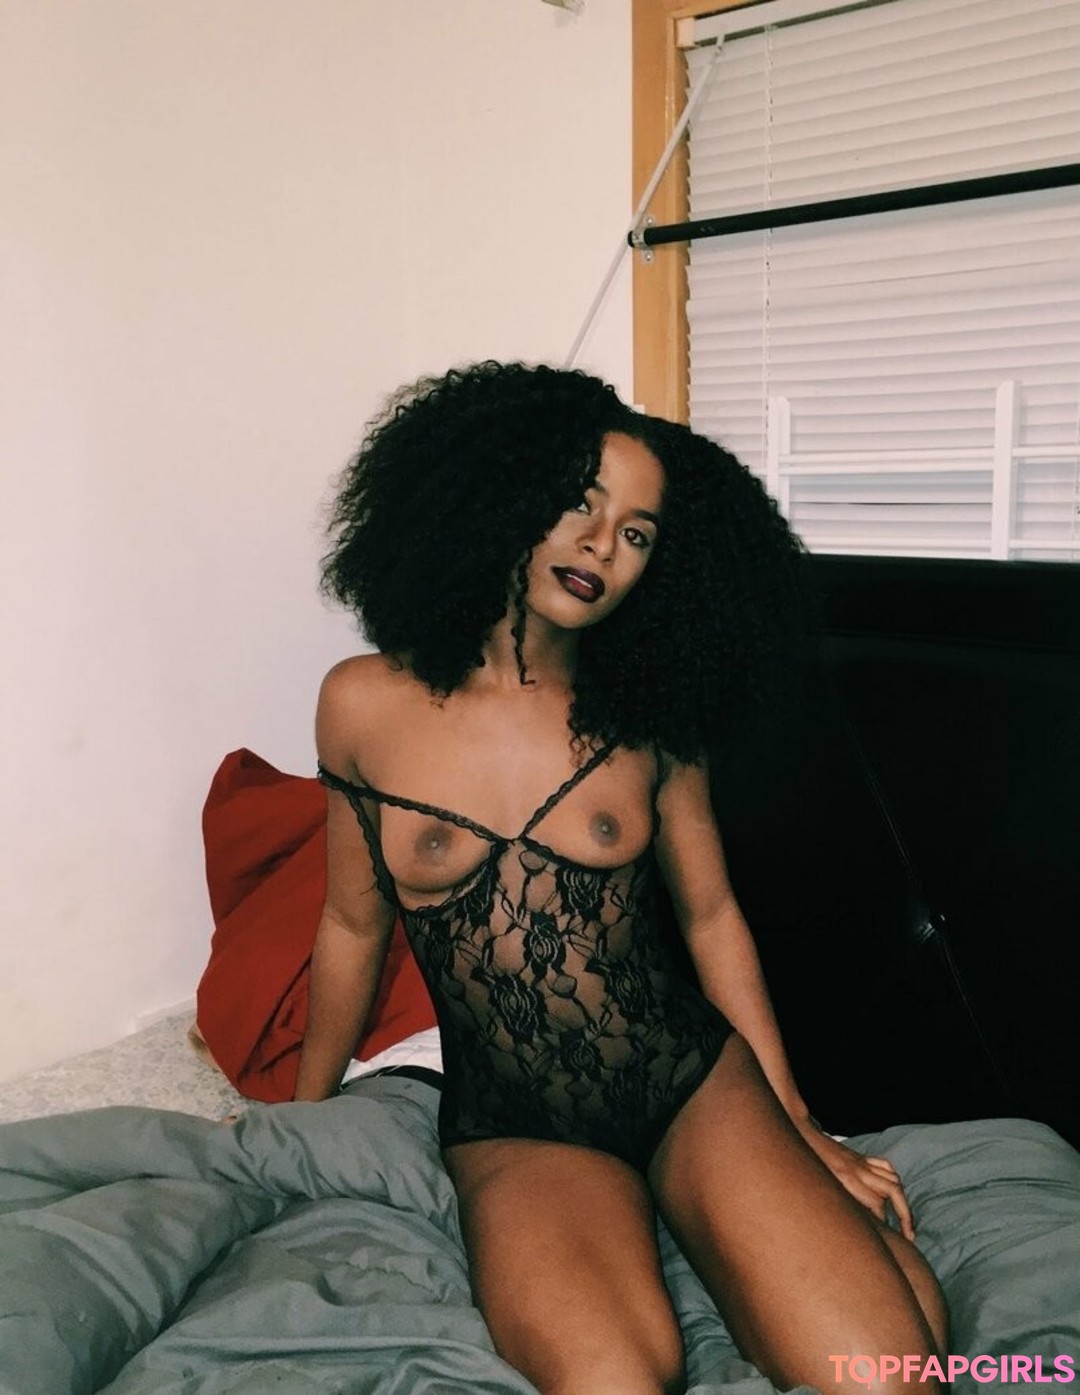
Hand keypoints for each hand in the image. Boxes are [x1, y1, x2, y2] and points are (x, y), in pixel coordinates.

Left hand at [795, 1118, 914, 1239]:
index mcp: (847, 1179)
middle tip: (910, 1236)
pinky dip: (893, 1179)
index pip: (877, 1204)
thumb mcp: (818, 1186)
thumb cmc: (805, 1165)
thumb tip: (855, 1224)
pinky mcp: (860, 1157)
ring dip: (902, 1200)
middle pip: (894, 1191)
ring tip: (905, 1219)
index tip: (886, 1239)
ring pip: (894, 1179)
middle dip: (906, 1215)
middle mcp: (859, 1170)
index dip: (884, 1223)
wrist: (802, 1135)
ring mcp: (862, 1162)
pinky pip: (884, 1166)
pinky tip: (893, 1192)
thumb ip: (837, 1203)